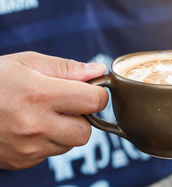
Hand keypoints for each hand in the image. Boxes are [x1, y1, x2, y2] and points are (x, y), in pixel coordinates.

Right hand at [0, 51, 107, 169]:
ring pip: (70, 143)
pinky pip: (51, 153)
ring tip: (44, 114)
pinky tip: (31, 126)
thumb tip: (98, 71)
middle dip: (84, 116)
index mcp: (40, 95)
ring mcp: (28, 147)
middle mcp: (35, 125)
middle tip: (66, 104)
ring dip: (66, 129)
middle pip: (87, 130)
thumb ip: (67, 68)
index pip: (94, 101)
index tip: (89, 89)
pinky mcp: (21, 161)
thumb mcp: (27, 62)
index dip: (97, 93)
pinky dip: (49, 141)